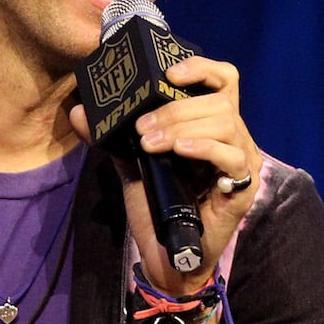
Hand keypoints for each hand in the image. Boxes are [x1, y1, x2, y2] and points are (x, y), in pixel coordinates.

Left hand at [70, 55, 260, 296]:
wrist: (167, 256)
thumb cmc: (157, 206)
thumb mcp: (132, 164)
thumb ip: (113, 137)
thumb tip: (79, 112)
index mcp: (211, 125)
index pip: (223, 80)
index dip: (201, 68)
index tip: (169, 74)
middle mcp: (234, 137)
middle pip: (219, 101)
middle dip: (175, 109)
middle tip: (142, 128)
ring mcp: (242, 161)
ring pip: (225, 123)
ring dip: (182, 127)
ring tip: (151, 143)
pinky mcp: (244, 186)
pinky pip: (231, 156)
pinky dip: (203, 147)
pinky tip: (177, 151)